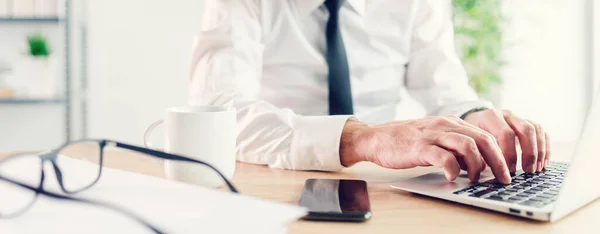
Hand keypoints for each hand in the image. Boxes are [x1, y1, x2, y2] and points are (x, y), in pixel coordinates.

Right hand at [339, 116, 511, 183]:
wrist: (376, 138)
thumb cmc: (404, 142)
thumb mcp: (434, 138)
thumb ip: (454, 146)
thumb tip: (477, 164)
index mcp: (451, 122)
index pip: (486, 135)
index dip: (500, 154)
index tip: (506, 171)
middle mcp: (445, 125)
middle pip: (483, 139)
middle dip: (498, 161)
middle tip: (503, 179)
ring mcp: (432, 135)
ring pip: (468, 146)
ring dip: (478, 166)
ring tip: (476, 180)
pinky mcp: (420, 147)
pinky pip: (444, 157)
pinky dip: (453, 169)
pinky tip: (452, 178)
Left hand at [463, 109, 550, 173]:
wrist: (473, 120)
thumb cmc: (471, 135)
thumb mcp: (470, 141)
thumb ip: (478, 152)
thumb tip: (489, 171)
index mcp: (490, 117)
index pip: (505, 134)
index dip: (509, 154)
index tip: (509, 171)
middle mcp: (506, 115)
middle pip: (526, 129)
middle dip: (529, 153)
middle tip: (527, 171)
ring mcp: (518, 117)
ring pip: (536, 129)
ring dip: (539, 151)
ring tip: (537, 169)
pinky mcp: (526, 123)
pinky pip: (541, 132)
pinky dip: (545, 147)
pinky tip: (542, 162)